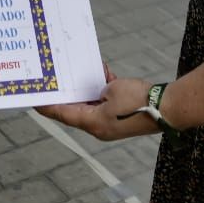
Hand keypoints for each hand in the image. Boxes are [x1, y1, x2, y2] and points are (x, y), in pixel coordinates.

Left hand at [35, 64, 159, 141]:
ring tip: (80, 74)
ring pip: (91, 106)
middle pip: (76, 111)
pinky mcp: (121, 120)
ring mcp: (111, 125)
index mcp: (94, 123)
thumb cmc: (139, 100)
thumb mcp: (113, 88)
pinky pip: (105, 105)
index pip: (64, 115)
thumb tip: (101, 90)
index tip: (35, 101)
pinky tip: (104, 74)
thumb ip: (100, 88)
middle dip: (67, 96)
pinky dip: (103, 91)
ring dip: (87, 91)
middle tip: (53, 85)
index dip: (48, 107)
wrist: (168, 108)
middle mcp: (100, 128)